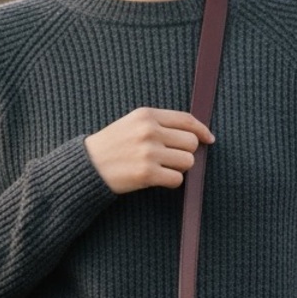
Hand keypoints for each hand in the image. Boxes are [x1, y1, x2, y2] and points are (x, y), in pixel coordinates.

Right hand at [84, 108, 214, 194]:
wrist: (88, 166)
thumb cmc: (112, 146)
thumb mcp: (132, 124)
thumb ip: (160, 124)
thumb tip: (195, 133)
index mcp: (146, 115)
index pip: (186, 119)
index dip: (201, 130)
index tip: (209, 139)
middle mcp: (149, 131)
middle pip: (191, 142)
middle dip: (186, 153)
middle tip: (171, 159)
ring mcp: (148, 153)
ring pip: (187, 162)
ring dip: (179, 168)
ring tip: (161, 169)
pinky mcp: (146, 174)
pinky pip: (177, 179)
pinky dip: (171, 182)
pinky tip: (157, 180)